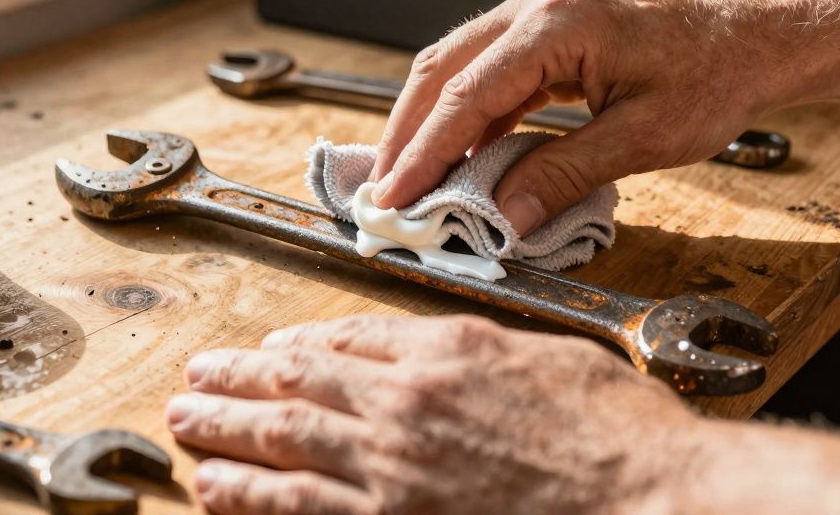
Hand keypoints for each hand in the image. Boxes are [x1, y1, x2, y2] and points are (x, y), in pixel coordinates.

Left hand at [165, 314, 699, 514]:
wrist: (652, 498)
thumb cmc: (614, 434)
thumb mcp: (543, 355)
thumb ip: (470, 348)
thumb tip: (412, 345)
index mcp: (441, 356)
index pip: (342, 340)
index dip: (293, 344)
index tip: (265, 349)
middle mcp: (403, 408)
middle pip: (295, 385)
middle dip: (236, 382)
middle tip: (196, 379)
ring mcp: (393, 472)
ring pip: (282, 443)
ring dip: (224, 433)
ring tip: (186, 425)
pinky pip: (301, 508)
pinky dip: (252, 498)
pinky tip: (217, 491)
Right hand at [369, 0, 803, 234]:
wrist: (757, 38)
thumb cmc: (715, 75)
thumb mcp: (643, 137)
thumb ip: (565, 174)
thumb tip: (503, 215)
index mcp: (559, 23)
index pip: (466, 94)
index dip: (424, 151)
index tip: (394, 196)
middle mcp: (539, 3)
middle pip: (441, 68)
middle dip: (405, 133)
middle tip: (383, 189)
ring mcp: (540, 8)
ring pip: (455, 64)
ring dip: (428, 121)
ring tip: (408, 175)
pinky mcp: (548, 24)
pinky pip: (488, 67)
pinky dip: (465, 112)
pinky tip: (459, 153)